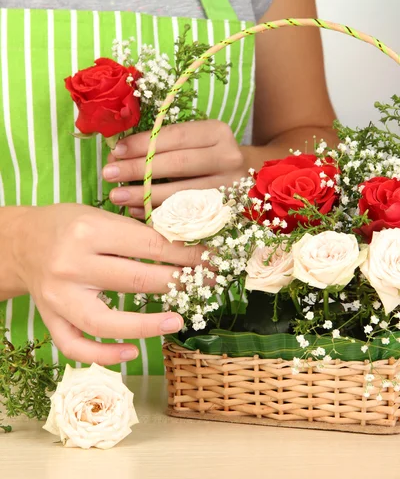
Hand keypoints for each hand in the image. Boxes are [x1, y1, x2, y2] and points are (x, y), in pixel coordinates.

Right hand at [11, 204, 202, 364]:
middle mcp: (72, 265)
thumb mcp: (99, 215)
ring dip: (147, 325)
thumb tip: (183, 251)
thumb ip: (134, 233)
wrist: (19, 241)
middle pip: (135, 279)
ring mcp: (59, 297)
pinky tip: (132, 352)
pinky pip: (76, 345)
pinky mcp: (50, 318)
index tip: (209, 260)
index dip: (185, 255)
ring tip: (178, 320)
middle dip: (179, 282)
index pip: (149, 246)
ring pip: (106, 321)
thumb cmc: (66, 224)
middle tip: (207, 285)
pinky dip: (104, 355)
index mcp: (88, 230)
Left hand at [103, 120, 245, 217]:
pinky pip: (186, 215)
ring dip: (144, 195)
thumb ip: (162, 142)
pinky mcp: (227, 212)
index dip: (143, 144)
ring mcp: (231, 187)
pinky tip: (137, 211)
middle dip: (138, 169)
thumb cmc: (207, 155)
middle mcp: (229, 157)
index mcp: (217, 132)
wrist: (249, 176)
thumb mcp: (193, 140)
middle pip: (177, 164)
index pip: (174, 136)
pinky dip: (158, 213)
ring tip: (116, 196)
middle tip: (108, 174)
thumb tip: (118, 153)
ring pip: (181, 192)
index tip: (116, 151)